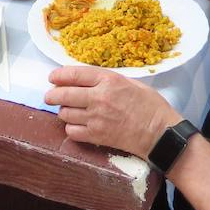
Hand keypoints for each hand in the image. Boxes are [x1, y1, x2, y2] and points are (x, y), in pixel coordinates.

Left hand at [43, 66, 180, 159]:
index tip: (52, 77)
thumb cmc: (151, 106)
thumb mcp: (131, 83)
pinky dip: (71, 128)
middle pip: (64, 94)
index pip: (75, 74)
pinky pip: (72, 132)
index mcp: (109, 80)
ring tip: (68, 111)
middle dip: (52, 94)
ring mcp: (96, 118)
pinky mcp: (97, 136)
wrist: (160, 133)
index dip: (59, 75)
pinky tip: (76, 126)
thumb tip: (88, 80)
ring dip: (63, 111)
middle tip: (49, 96)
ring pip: (65, 113)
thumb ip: (108, 80)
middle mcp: (99, 97)